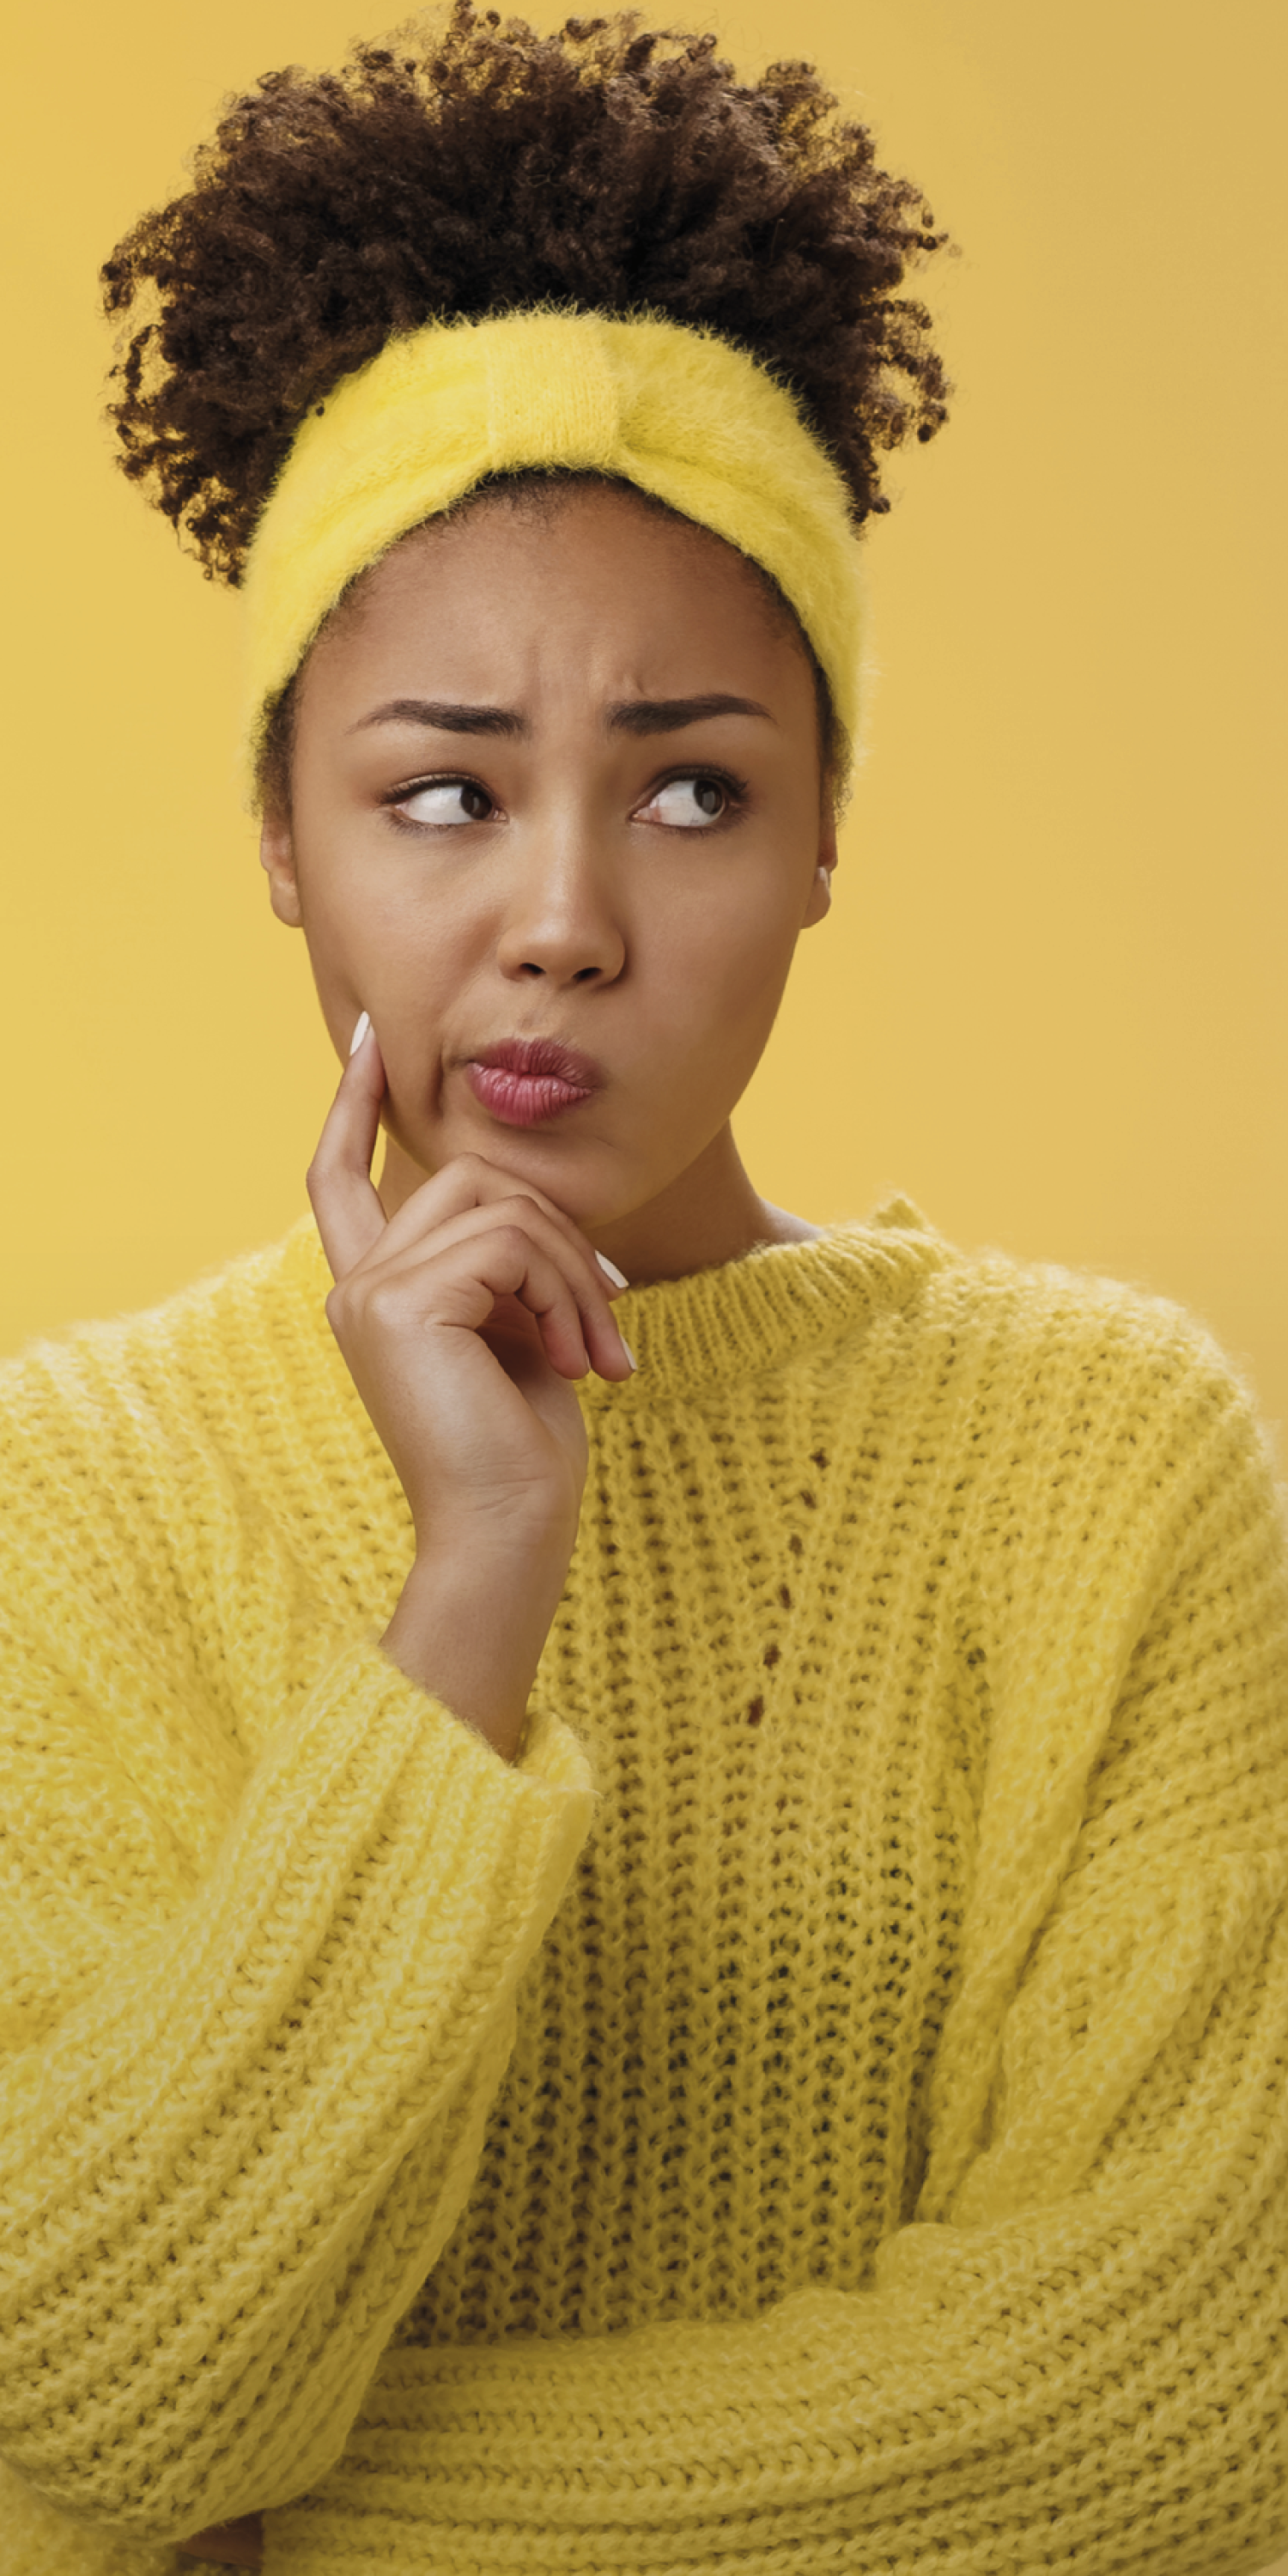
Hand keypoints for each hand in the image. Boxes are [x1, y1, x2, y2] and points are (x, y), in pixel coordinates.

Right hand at [305, 1020, 633, 1754]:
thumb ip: (504, 1263)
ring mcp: (369, 1292)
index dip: (353, 1105)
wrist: (508, 1535)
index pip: (342, 1175)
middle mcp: (355, 1287)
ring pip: (501, 1203)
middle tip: (606, 1327)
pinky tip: (580, 1361)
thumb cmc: (524, 1453)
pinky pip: (512, 1241)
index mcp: (374, 1292)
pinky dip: (566, 1292)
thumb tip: (529, 1201)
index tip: (370, 1039)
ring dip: (573, 1273)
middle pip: (466, 1177)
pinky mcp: (401, 1302)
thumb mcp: (520, 1334)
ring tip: (600, 1353)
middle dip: (557, 1236)